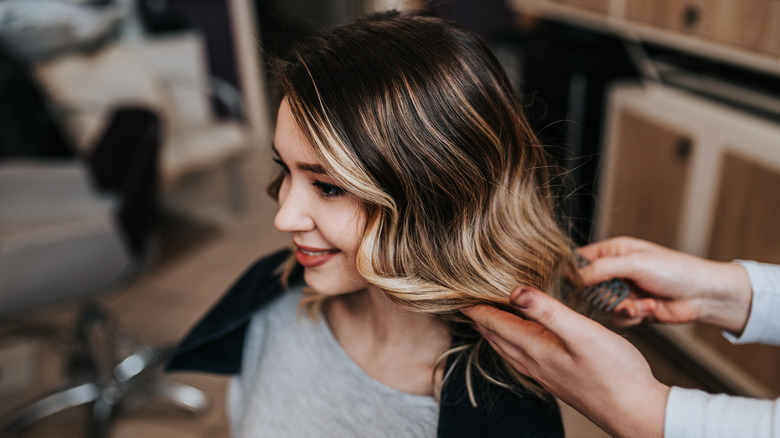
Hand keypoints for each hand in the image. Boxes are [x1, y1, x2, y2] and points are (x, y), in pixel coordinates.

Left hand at [463, 287, 669, 437]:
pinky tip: (518, 340)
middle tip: (464, 299)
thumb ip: (548, 311)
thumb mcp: (582, 333)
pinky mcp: (555, 379)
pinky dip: (510, 342)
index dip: (475, 306)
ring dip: (492, 330)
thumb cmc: (615, 373)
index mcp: (535, 347)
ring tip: (483, 317)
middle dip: (478, 317)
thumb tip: (515, 291)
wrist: (635, 412)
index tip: (456, 291)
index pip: (494, 322)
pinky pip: (520, 357)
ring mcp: (543, 373)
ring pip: (506, 348)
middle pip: (494, 335)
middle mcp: (533, 362)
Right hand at [578, 237, 751, 333]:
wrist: (704, 295)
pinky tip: (649, 309)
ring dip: (621, 308)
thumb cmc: (675, 270)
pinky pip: (617, 319)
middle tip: (616, 297)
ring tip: (640, 305)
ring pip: (603, 306)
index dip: (573, 273)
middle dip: (603, 296)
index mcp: (613, 252)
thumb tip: (574, 277)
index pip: (580, 260)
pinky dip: (632, 317)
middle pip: (588, 287)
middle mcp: (615, 271)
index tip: (571, 285)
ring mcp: (624, 292)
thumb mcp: (634, 263)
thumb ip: (601, 269)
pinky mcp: (633, 310)